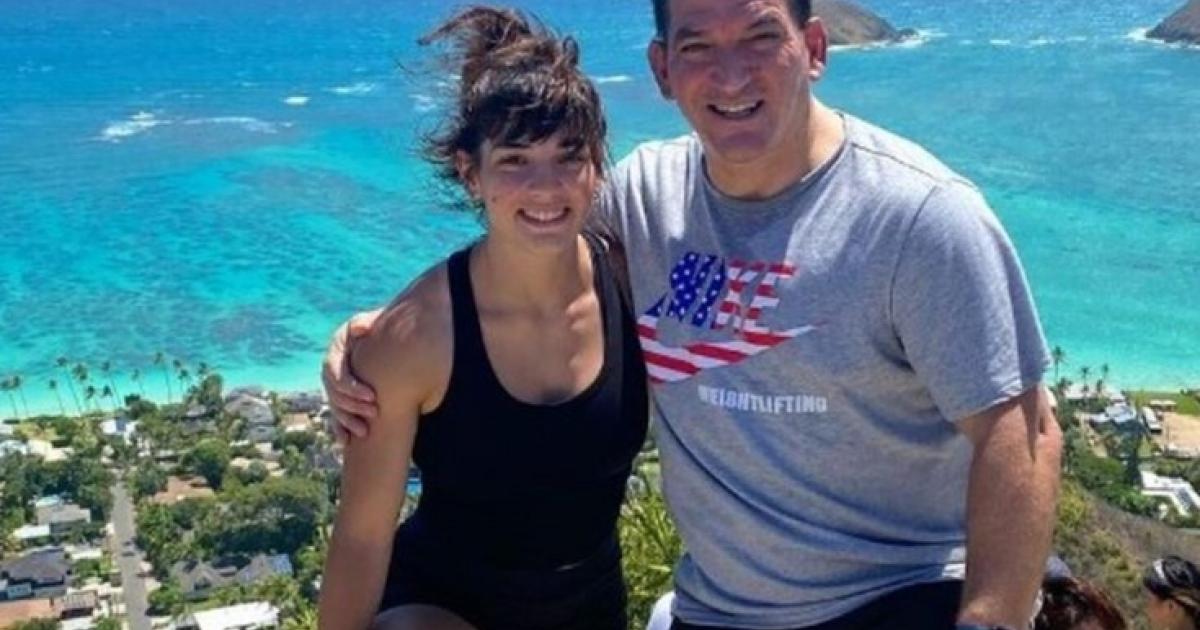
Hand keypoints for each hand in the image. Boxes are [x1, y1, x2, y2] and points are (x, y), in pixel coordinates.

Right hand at [322, 309, 382, 443]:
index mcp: (336, 352)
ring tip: (365, 432)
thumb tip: (362, 328)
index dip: (352, 388)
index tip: (373, 397)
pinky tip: (346, 442)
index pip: (337, 375)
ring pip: (335, 407)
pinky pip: (335, 415)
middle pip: (335, 394)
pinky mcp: (341, 397)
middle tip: (375, 413)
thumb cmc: (378, 328)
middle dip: (353, 407)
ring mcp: (334, 385)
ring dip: (347, 421)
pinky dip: (339, 429)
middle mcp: (331, 370)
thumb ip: (364, 323)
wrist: (385, 337)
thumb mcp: (369, 322)